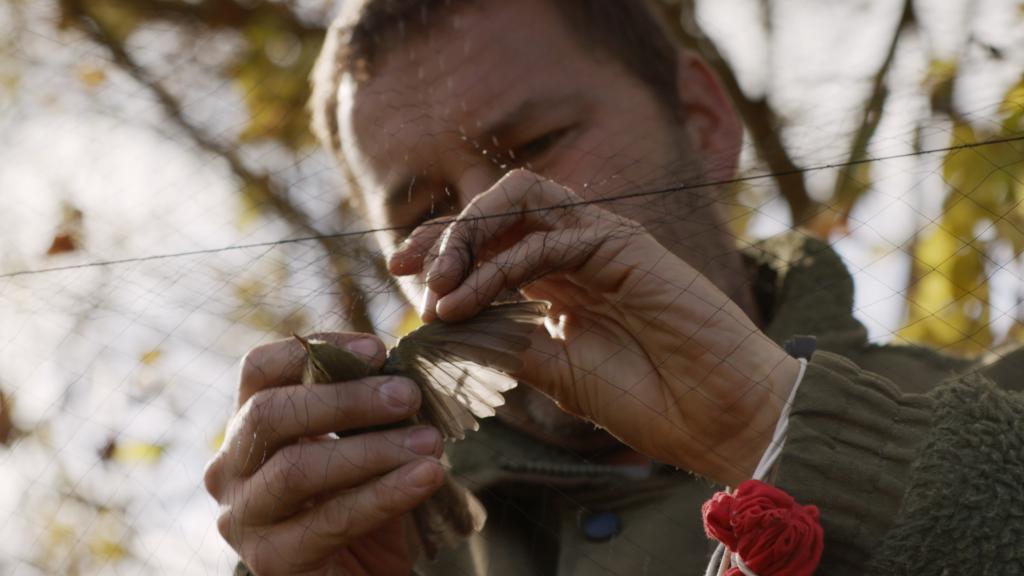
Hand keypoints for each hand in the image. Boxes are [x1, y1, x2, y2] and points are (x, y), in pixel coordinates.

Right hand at [203, 334, 444, 574]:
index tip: (377, 349)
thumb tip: (399, 370)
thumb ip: (367, 411)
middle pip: (270, 414)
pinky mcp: (270, 561)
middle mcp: (229, 470)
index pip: (259, 371)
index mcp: (248, 430)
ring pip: (297, 468)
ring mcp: (243, 518)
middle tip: (408, 396)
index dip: (314, 352)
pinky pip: (329, 519)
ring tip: (430, 442)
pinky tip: (426, 477)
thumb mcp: (363, 447)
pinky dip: (384, 494)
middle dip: (345, 399)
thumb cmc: (362, 508)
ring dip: (372, 449)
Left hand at [389, 169, 800, 485]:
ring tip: (437, 288)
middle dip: (444, 233)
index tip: (398, 274)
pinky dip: (502, 263)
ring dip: (468, 235)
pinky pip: (551, 235)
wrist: (719, 419)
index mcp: (560, 278)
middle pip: (497, 208)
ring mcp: (602, 242)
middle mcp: (577, 250)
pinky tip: (471, 300)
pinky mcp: (626, 245)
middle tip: (406, 270)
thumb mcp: (552, 372)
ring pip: (520, 199)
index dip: (441, 246)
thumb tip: (434, 326)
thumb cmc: (648, 400)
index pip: (491, 240)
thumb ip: (502, 341)